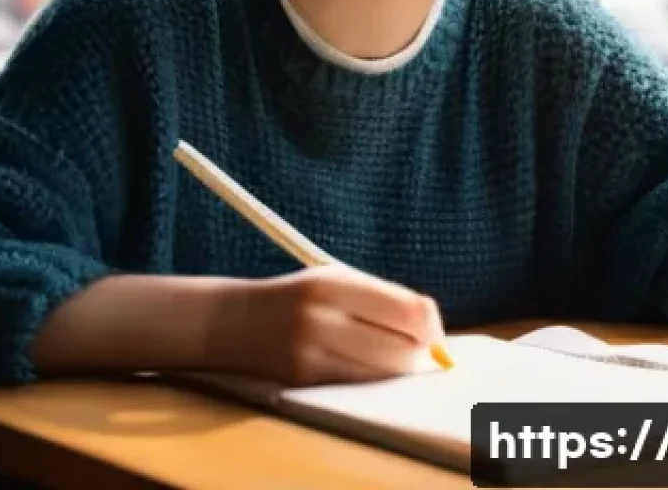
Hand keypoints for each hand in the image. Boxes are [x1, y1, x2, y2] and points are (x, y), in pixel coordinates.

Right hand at [226, 266, 446, 386]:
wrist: (233, 322)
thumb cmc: (298, 298)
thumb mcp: (336, 280)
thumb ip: (383, 299)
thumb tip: (434, 332)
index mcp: (333, 284)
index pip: (406, 310)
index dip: (431, 326)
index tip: (435, 334)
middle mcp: (320, 319)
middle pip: (401, 349)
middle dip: (420, 354)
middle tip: (420, 352)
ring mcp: (309, 355)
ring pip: (383, 375)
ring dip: (398, 371)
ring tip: (392, 357)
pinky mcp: (303, 384)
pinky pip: (357, 387)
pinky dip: (373, 382)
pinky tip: (367, 369)